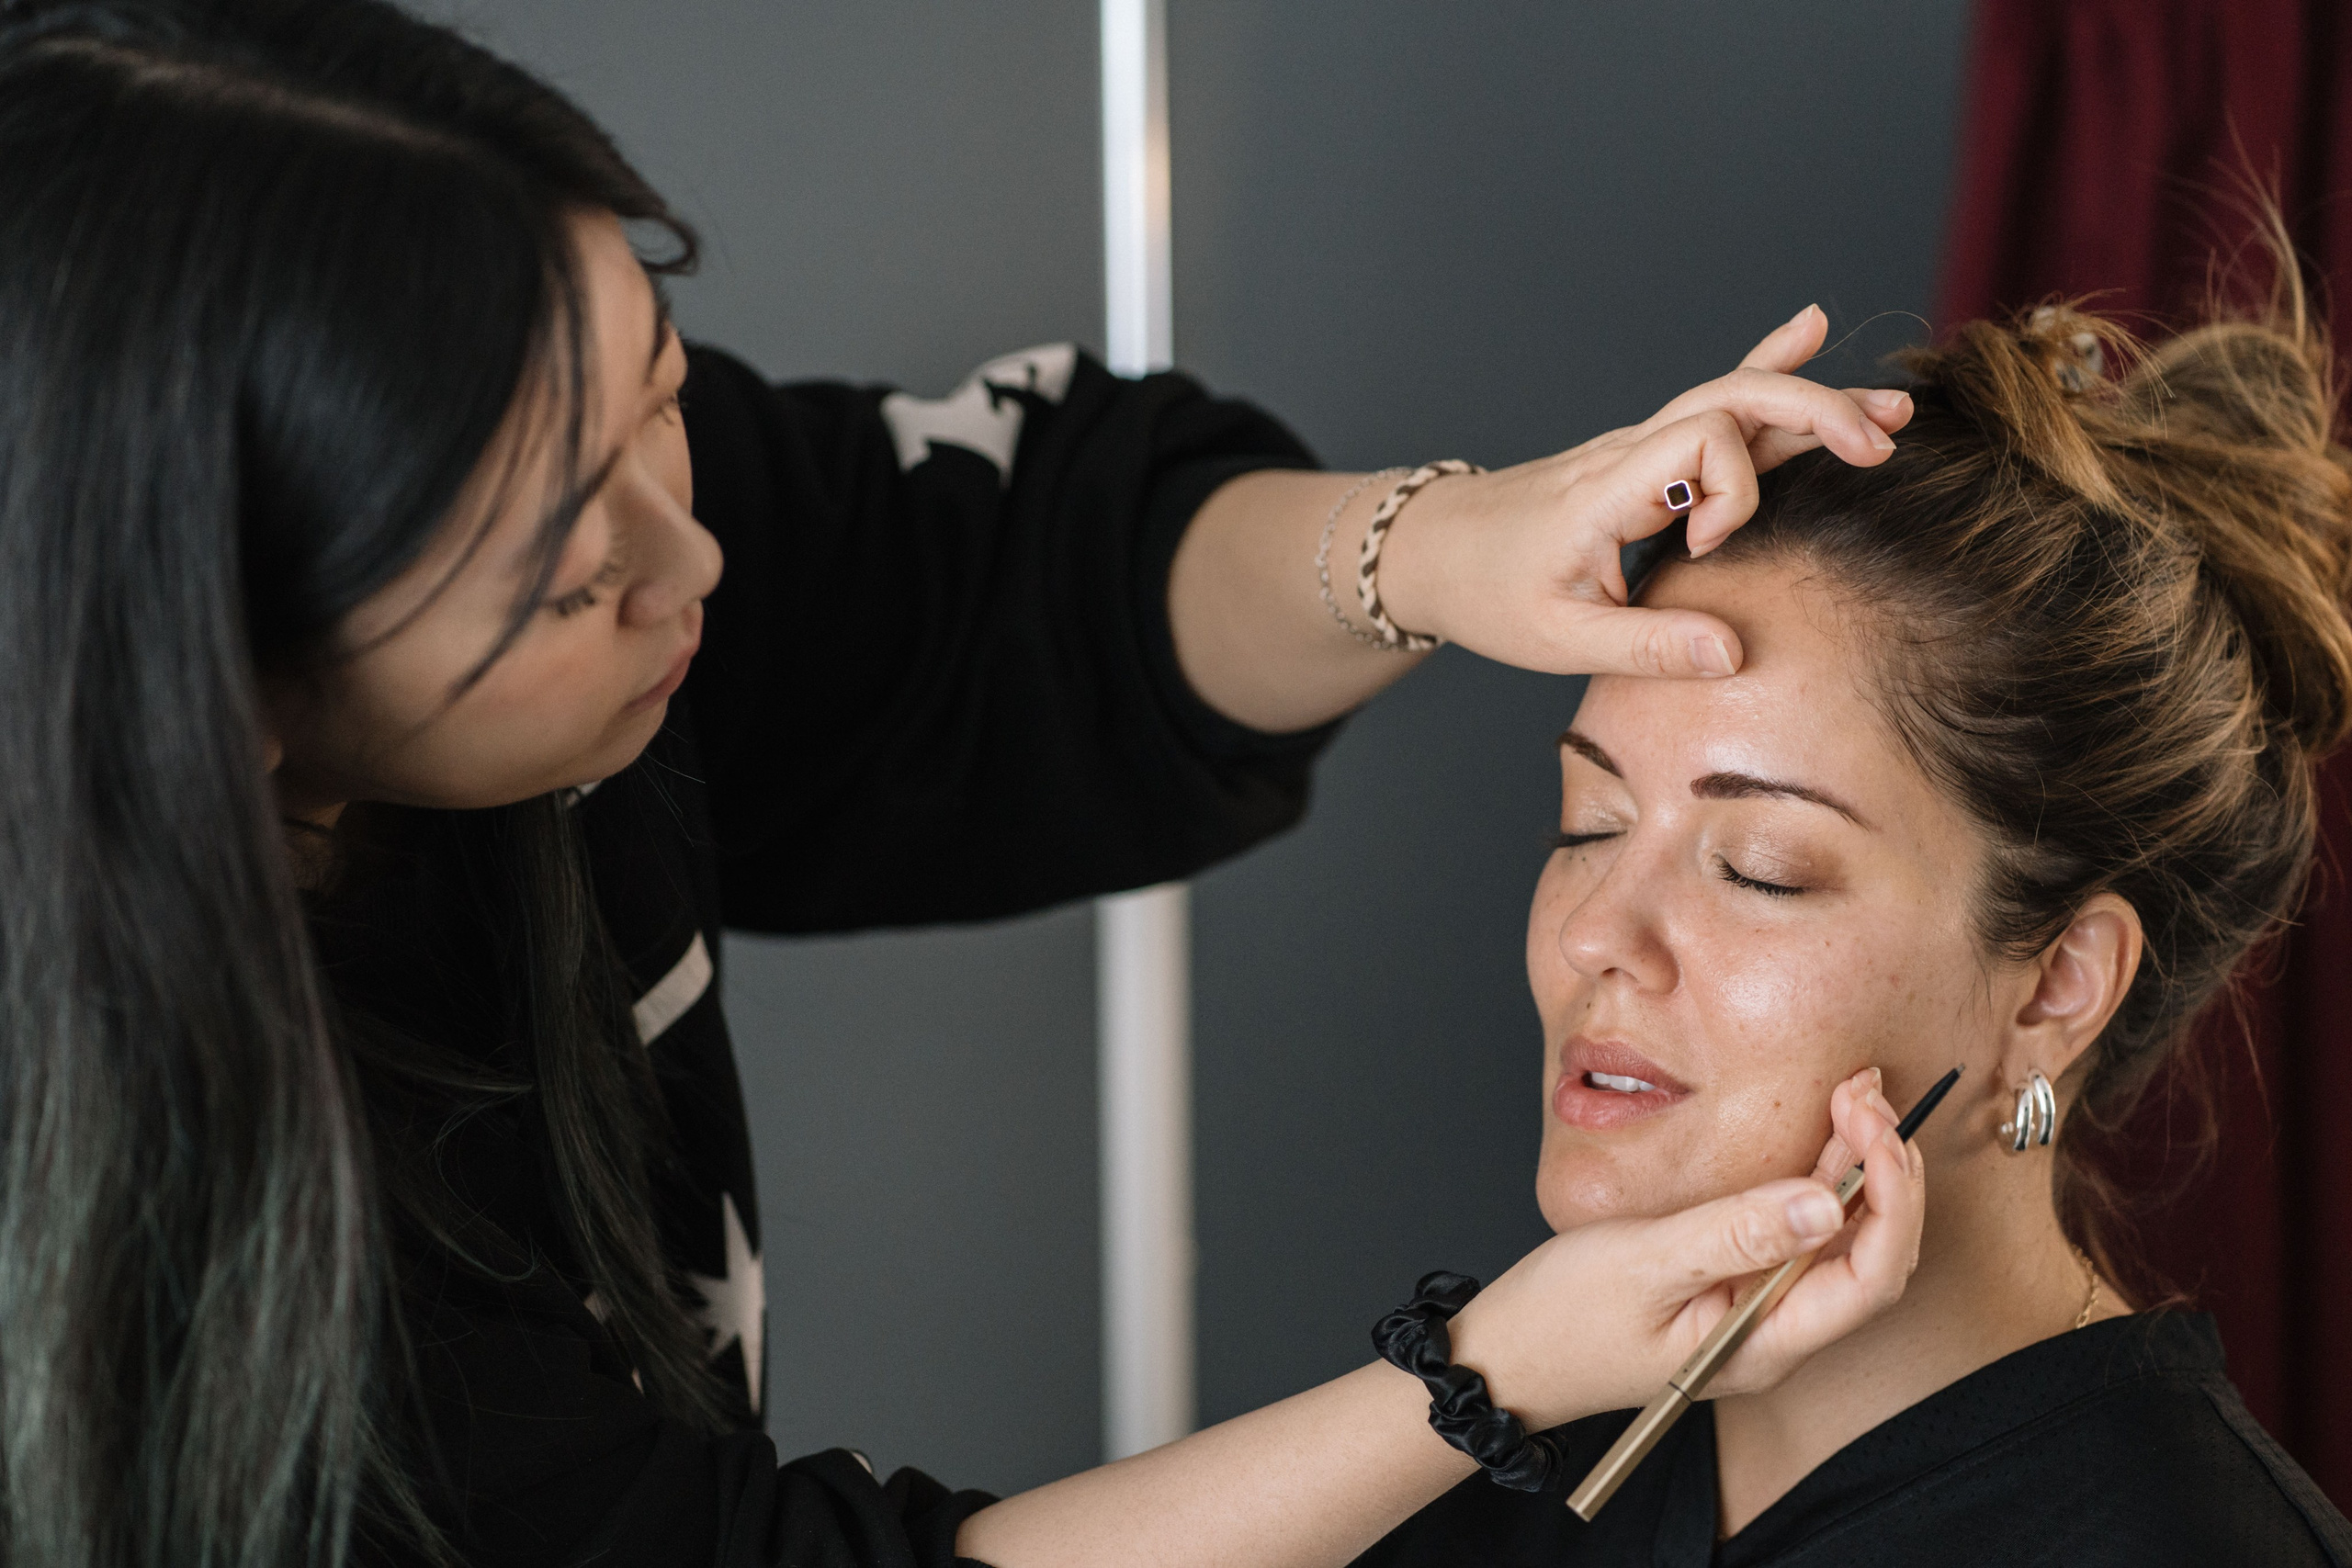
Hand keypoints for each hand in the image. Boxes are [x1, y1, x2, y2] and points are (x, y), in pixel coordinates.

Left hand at [1374, 306, 1914, 678]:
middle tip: (1881, 445)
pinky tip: (1811, 328)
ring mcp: (1639, 448)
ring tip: (1892, 412)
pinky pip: (1714, 406)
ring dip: (1813, 400)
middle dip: (1813, 412)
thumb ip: (1647, 648)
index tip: (1709, 547)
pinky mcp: (1647, 457)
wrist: (1432, 551)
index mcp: (1607, 491)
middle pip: (1733, 399)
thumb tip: (1734, 655)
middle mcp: (1628, 454)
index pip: (1699, 442)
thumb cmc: (1489, 595)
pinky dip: (1765, 368)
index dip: (1730, 489)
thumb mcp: (1558, 640)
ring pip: (1734, 399)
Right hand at [1445, 1066, 1922, 1429]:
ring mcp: (1759, 1310)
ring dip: (1859, 1168)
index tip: (1874, 1128)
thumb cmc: (1562, 1319)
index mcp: (1764, 1344)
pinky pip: (1799, 1233)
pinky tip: (1821, 1135)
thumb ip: (1734, 1235)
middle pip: (1872, 1257)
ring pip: (1841, 1241)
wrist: (1507, 1357)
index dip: (1891, 1197)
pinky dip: (1819, 1178)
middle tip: (1867, 1094)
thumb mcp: (1643, 1263)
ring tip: (1857, 1096)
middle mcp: (1776, 1334)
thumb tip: (1824, 1205)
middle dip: (1887, 1172)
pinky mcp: (1737, 1285)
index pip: (1871, 1276)